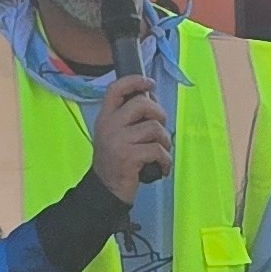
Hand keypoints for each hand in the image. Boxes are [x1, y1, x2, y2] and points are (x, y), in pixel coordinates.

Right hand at [91, 72, 171, 202]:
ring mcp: (118, 141)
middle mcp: (109, 125)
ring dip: (165, 141)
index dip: (135, 81)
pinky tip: (162, 167)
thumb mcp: (115, 135)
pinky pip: (157, 150)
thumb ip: (130, 118)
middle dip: (159, 114)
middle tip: (161, 128)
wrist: (105, 190)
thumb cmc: (116, 162)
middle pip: (141, 103)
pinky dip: (165, 160)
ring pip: (154, 128)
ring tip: (162, 152)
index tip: (150, 83)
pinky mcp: (128, 156)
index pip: (116, 89)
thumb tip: (152, 101)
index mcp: (105, 117)